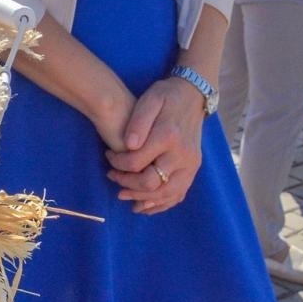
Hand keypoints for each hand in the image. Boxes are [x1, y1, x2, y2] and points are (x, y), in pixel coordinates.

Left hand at [105, 76, 204, 213]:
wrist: (193, 96)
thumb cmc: (166, 96)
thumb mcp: (150, 99)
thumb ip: (138, 121)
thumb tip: (128, 145)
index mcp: (168, 136)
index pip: (137, 162)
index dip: (118, 164)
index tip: (108, 156)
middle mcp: (182, 155)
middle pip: (151, 183)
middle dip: (127, 184)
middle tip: (112, 176)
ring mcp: (191, 165)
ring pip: (166, 194)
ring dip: (143, 199)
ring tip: (124, 195)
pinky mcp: (194, 170)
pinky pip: (179, 195)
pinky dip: (161, 204)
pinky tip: (145, 205)